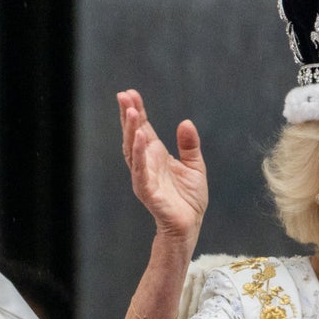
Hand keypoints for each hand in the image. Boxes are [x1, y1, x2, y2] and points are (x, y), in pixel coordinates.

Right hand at [118, 89, 207, 247]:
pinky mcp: (148, 191)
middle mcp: (146, 163)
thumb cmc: (188, 199)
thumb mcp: (195, 166)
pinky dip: (138, 153)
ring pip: (133, 150)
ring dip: (130, 131)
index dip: (137, 111)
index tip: (130, 93)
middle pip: (133, 135)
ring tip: (130, 111)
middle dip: (128, 115)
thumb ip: (189, 145)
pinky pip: (140, 170)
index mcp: (156, 155)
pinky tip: (139, 137)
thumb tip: (185, 122)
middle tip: (124, 95)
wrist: (189, 225)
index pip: (143, 128)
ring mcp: (144, 177)